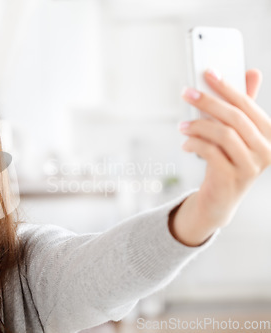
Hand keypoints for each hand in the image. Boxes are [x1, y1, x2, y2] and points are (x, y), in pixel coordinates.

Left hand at [170, 69, 270, 245]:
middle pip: (234, 117)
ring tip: (182, 125)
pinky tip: (186, 143)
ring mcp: (251, 166)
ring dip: (198, 125)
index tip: (207, 72)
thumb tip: (253, 72)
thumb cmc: (228, 159)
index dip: (226, 86)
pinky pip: (211, 153)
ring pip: (223, 134)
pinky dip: (195, 144)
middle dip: (207, 101)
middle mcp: (266, 150)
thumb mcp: (237, 132)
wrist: (220, 198)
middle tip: (186, 93)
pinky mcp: (232, 178)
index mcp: (270, 133)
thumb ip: (243, 106)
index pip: (247, 104)